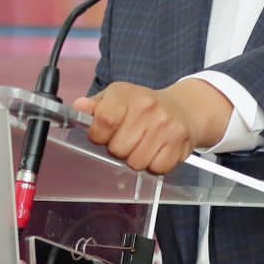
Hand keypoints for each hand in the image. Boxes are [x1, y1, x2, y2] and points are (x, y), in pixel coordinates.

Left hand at [72, 79, 231, 174]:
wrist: (184, 108)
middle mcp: (148, 108)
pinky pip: (157, 169)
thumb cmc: (145, 106)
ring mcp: (165, 126)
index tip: (102, 135)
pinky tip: (155, 151)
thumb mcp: (118, 97)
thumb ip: (96, 105)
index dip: (98, 135)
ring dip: (136, 159)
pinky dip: (154, 165)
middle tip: (126, 139)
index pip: (104, 120)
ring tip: (141, 145)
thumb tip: (79, 107)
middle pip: (118, 148)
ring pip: (136, 162)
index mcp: (127, 94)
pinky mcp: (179, 143)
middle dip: (118, 149)